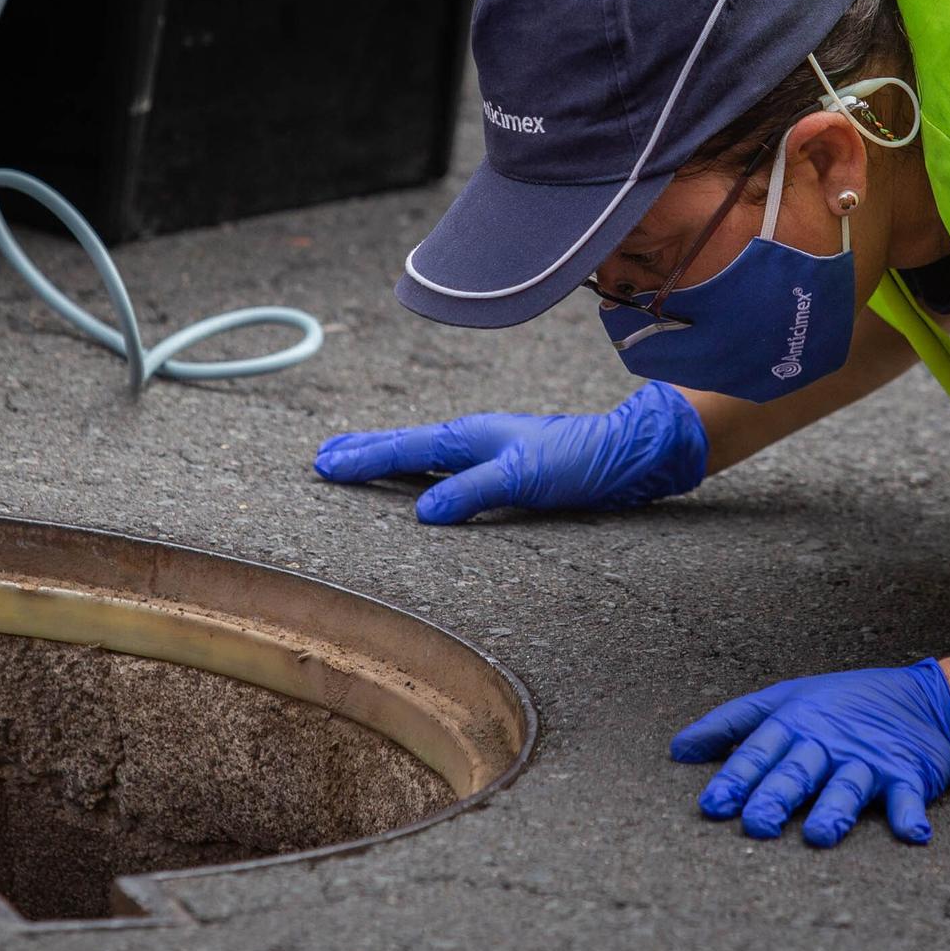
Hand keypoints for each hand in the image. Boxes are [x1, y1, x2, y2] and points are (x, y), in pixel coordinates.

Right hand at [313, 381, 707, 524]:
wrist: (625, 454)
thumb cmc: (577, 462)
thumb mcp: (522, 478)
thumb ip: (471, 492)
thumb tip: (421, 513)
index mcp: (468, 437)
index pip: (402, 450)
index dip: (362, 459)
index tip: (324, 464)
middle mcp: (473, 439)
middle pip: (405, 445)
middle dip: (363, 451)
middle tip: (324, 456)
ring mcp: (488, 451)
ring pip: (423, 454)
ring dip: (388, 458)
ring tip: (358, 461)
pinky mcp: (504, 467)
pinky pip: (445, 468)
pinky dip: (419, 470)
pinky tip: (420, 481)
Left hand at [669, 659, 949, 845]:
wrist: (923, 697)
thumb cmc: (842, 702)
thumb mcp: (785, 699)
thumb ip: (731, 724)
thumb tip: (678, 749)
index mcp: (795, 723)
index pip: (758, 752)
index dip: (734, 779)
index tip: (712, 806)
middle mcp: (827, 741)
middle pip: (797, 771)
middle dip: (775, 797)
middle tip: (756, 825)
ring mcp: (867, 758)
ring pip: (846, 785)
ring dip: (834, 809)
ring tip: (818, 834)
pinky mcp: (906, 773)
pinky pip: (907, 796)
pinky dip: (909, 814)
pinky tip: (910, 832)